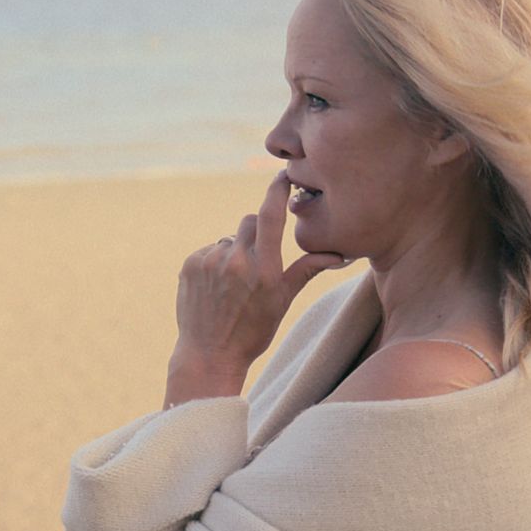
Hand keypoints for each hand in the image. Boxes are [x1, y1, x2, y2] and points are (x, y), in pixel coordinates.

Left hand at [164, 171, 346, 407]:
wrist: (209, 354)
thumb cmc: (253, 331)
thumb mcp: (283, 301)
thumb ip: (306, 271)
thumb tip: (339, 255)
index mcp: (264, 269)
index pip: (271, 215)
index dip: (277, 191)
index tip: (282, 176)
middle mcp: (237, 261)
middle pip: (250, 222)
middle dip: (257, 234)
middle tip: (257, 263)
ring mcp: (210, 262)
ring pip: (230, 239)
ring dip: (235, 252)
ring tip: (233, 284)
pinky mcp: (190, 265)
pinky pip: (209, 250)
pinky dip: (215, 262)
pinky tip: (215, 288)